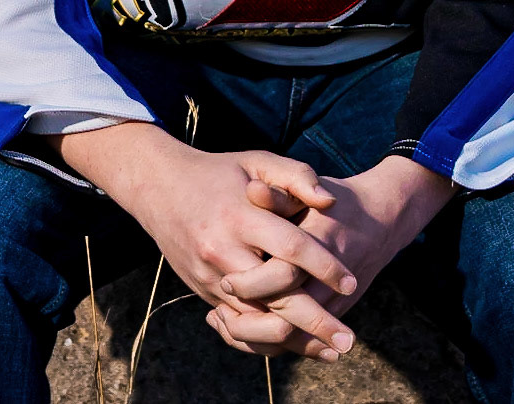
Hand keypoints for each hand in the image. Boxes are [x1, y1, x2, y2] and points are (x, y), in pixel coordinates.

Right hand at [49, 123, 360, 355]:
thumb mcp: (257, 162)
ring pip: (257, 319)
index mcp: (239, 216)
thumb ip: (296, 176)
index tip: (353, 282)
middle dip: (316, 321)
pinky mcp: (204, 291)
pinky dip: (267, 338)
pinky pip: (237, 324)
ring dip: (294, 340)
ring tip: (329, 351)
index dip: (324, 267)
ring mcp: (210, 276)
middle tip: (349, 341)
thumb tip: (330, 203)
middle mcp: (222, 251)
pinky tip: (295, 347)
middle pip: (276, 296)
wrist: (160, 189)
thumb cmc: (220, 173)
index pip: (290, 248)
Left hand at [207, 156, 457, 359]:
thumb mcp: (307, 190)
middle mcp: (330, 277)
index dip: (252, 283)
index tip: (226, 281)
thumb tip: (252, 190)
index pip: (284, 274)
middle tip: (219, 314)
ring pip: (294, 336)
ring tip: (223, 324)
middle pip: (288, 314)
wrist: (380, 220)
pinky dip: (271, 342)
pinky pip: (302, 340)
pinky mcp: (335, 312)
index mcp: (320, 242)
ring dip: (257, 337)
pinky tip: (240, 330)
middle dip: (250, 320)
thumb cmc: (336, 201)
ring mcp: (335, 299)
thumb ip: (280, 193)